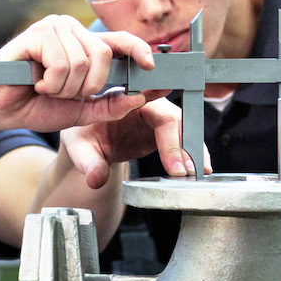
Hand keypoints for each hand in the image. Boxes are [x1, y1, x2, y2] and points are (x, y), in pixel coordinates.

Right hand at [0, 14, 158, 131]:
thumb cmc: (35, 106)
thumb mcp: (81, 111)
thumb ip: (110, 106)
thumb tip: (139, 98)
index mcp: (84, 45)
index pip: (119, 40)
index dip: (139, 49)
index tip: (151, 65)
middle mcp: (71, 29)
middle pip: (103, 54)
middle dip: (87, 86)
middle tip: (63, 93)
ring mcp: (55, 27)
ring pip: (82, 62)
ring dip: (64, 88)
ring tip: (45, 87)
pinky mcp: (38, 32)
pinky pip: (62, 63)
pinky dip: (51, 82)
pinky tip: (36, 82)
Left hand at [59, 96, 205, 188]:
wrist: (87, 135)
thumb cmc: (83, 134)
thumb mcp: (81, 149)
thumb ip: (89, 163)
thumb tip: (96, 180)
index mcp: (128, 100)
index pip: (154, 111)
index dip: (167, 134)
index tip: (173, 160)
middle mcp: (147, 104)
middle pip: (174, 120)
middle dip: (182, 147)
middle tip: (182, 173)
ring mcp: (157, 117)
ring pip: (183, 128)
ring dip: (192, 151)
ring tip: (196, 174)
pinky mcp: (162, 131)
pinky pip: (182, 139)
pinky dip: (191, 154)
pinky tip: (200, 170)